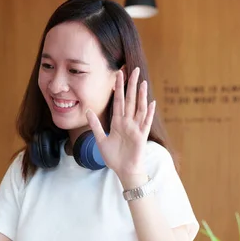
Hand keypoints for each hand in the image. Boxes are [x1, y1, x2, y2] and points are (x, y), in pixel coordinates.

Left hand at [85, 67, 155, 188]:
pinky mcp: (141, 136)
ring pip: (139, 108)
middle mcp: (128, 122)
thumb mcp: (100, 140)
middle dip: (130, 85)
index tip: (118, 74)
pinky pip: (146, 122)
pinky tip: (152, 102)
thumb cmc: (114, 157)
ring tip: (141, 82)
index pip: (118, 101)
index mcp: (118, 122)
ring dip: (141, 95)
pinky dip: (150, 113)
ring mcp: (136, 128)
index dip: (118, 88)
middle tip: (132, 69)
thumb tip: (87, 111)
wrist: (123, 171)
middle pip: (130, 100)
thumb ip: (95, 125)